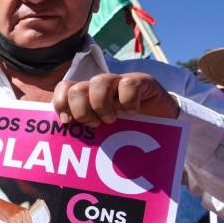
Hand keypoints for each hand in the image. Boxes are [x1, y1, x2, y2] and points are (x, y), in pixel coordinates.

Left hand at [53, 72, 179, 127]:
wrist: (163, 123)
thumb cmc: (127, 130)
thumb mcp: (101, 132)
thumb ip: (83, 131)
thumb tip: (61, 141)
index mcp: (87, 96)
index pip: (64, 88)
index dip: (60, 104)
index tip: (68, 122)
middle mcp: (100, 87)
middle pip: (77, 88)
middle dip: (81, 110)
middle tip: (95, 125)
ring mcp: (120, 82)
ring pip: (99, 82)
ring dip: (101, 105)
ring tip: (111, 120)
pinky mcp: (142, 81)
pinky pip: (128, 84)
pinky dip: (127, 101)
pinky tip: (132, 113)